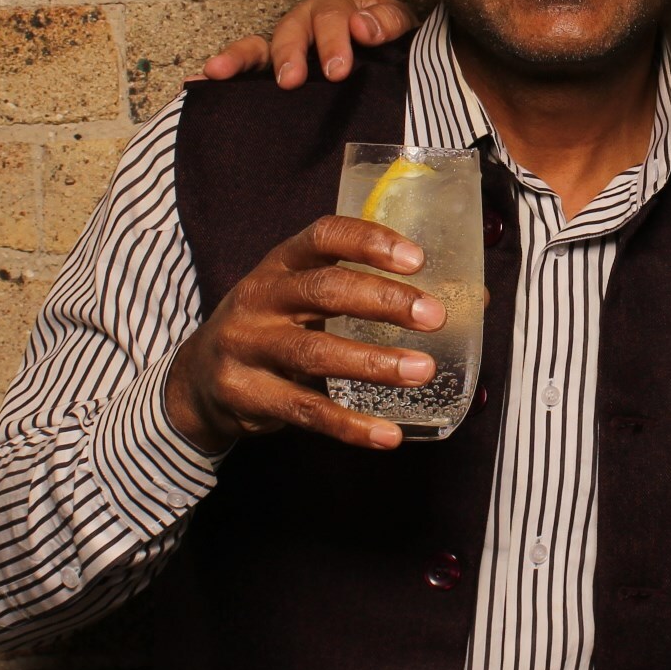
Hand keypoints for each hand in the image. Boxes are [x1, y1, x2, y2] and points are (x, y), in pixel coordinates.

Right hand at [163, 216, 445, 454]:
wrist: (197, 380)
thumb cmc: (274, 328)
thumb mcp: (305, 299)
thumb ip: (369, 294)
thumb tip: (472, 300)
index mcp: (281, 263)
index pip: (324, 235)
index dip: (370, 242)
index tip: (417, 258)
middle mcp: (261, 297)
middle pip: (324, 290)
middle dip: (384, 301)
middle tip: (434, 316)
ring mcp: (248, 346)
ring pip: (314, 353)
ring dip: (373, 362)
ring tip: (422, 371)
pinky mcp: (246, 395)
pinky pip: (304, 411)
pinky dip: (349, 425)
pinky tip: (387, 434)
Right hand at [201, 0, 419, 87]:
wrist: (386, 54)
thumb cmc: (385, 36)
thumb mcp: (397, 25)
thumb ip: (386, 22)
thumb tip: (362, 27)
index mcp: (336, 6)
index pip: (332, 17)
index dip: (333, 41)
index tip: (338, 69)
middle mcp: (305, 20)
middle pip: (291, 31)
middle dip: (289, 54)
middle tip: (292, 79)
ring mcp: (285, 44)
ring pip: (259, 47)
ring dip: (239, 58)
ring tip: (219, 71)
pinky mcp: (272, 69)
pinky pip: (245, 68)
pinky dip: (224, 74)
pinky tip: (199, 82)